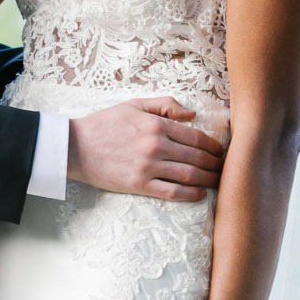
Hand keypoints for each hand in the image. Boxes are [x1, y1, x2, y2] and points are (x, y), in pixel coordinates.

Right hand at [66, 98, 223, 200]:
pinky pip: (173, 192)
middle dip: (215, 165)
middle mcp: (156, 145)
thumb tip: (192, 114)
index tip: (220, 152)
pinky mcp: (139, 185)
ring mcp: (148, 166)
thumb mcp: (134, 105)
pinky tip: (200, 194)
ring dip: (208, 180)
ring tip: (216, 182)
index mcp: (156, 124)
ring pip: (190, 175)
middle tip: (223, 169)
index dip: (213, 146)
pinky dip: (191, 194)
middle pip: (198, 158)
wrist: (75, 146)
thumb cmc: (104, 124)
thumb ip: (165, 104)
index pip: (196, 137)